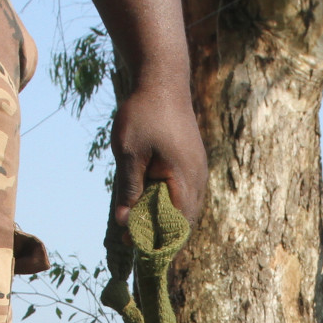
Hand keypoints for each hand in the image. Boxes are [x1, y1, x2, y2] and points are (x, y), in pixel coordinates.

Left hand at [111, 78, 206, 226]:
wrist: (163, 80)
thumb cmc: (144, 114)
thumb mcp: (129, 153)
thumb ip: (128, 189)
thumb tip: (123, 222)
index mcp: (184, 179)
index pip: (175, 225)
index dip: (154, 238)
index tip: (130, 242)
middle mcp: (198, 179)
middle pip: (184, 221)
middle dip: (160, 232)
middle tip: (131, 236)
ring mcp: (199, 171)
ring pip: (187, 208)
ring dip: (166, 218)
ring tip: (140, 220)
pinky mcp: (194, 163)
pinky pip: (187, 193)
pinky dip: (171, 203)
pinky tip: (151, 200)